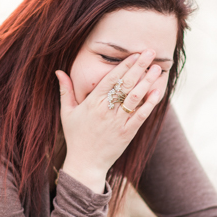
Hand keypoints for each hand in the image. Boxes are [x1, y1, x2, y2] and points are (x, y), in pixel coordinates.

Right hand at [55, 49, 164, 191]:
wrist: (85, 164)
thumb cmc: (76, 136)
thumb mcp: (67, 113)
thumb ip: (65, 91)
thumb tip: (58, 71)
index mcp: (92, 103)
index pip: (110, 79)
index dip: (124, 65)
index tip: (135, 54)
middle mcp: (106, 111)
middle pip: (125, 84)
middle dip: (139, 67)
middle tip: (151, 52)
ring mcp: (118, 122)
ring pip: (135, 98)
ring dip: (147, 81)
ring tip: (157, 68)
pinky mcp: (128, 133)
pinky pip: (141, 116)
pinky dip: (150, 103)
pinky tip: (158, 91)